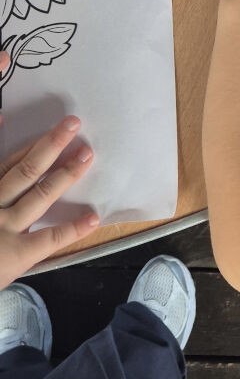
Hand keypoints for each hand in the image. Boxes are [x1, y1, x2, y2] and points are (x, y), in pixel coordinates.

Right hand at [0, 89, 98, 286]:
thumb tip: (1, 129)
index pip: (4, 163)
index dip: (25, 144)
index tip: (44, 122)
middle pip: (25, 170)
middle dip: (51, 145)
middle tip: (73, 123)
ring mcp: (3, 229)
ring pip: (39, 195)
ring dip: (66, 173)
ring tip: (87, 154)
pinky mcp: (15, 256)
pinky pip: (48, 240)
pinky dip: (72, 229)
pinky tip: (93, 218)